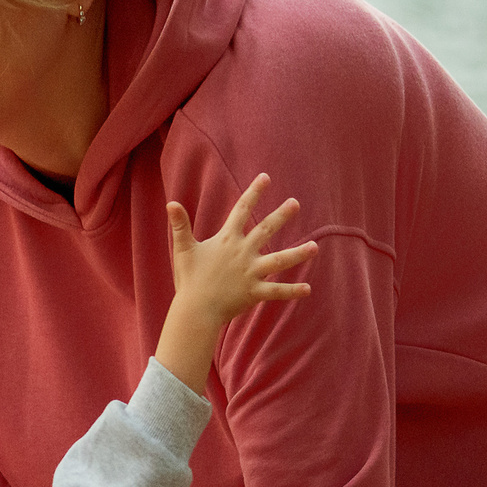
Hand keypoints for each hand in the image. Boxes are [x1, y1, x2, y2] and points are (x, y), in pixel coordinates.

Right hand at [156, 173, 314, 393]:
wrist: (195, 309)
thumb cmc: (189, 279)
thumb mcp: (183, 249)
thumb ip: (180, 225)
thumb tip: (170, 202)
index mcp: (227, 240)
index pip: (241, 210)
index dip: (254, 193)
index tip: (266, 177)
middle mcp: (242, 253)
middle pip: (265, 230)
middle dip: (281, 216)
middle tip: (295, 203)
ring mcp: (251, 273)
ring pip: (279, 261)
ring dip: (298, 254)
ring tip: (315, 247)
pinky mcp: (255, 292)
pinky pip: (277, 292)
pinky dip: (292, 291)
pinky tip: (308, 289)